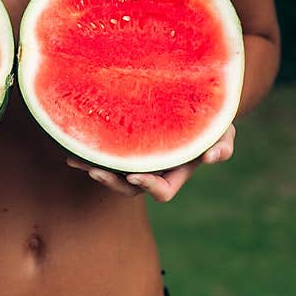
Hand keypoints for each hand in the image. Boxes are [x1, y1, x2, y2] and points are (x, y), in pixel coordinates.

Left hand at [66, 123, 235, 201]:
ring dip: (94, 169)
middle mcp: (153, 172)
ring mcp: (135, 161)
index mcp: (176, 174)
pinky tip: (71, 143)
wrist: (193, 103)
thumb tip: (213, 158)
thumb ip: (224, 144)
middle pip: (129, 188)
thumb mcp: (224, 130)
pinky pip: (103, 156)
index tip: (136, 175)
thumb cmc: (211, 120)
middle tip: (97, 172)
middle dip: (113, 182)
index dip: (149, 187)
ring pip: (111, 174)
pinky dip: (88, 152)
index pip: (162, 192)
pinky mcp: (122, 149)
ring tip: (76, 159)